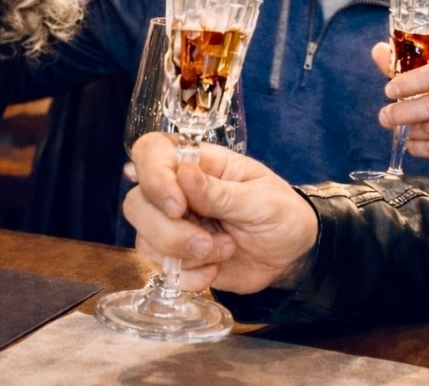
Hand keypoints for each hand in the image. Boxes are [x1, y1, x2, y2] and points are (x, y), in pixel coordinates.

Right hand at [123, 132, 318, 294]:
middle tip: (208, 242)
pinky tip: (214, 270)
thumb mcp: (261, 200)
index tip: (178, 206)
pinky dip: (186, 275)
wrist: (292, 255)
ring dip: (183, 254)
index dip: (153, 177)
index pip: (151, 152)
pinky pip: (159, 266)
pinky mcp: (175, 254)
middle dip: (170, 231)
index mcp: (200, 162)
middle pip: (137, 202)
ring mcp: (173, 223)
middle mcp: (177, 189)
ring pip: (143, 237)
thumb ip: (221, 192)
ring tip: (223, 250)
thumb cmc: (281, 213)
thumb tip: (184, 172)